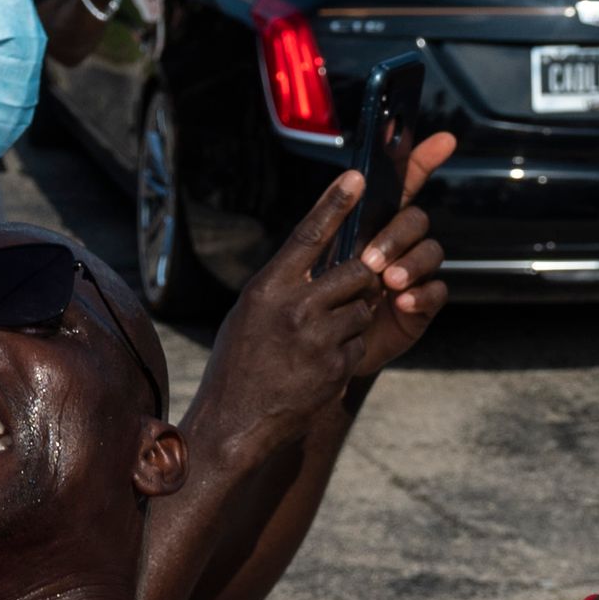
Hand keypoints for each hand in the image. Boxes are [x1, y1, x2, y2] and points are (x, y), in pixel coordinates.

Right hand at [191, 132, 453, 461]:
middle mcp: (296, 310)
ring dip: (351, 318)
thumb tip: (317, 260)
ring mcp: (319, 340)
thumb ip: (282, 284)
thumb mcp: (249, 312)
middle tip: (340, 294)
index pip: (308, 235)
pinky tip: (316, 366)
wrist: (235, 422)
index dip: (335, 202)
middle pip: (357, 271)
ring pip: (363, 308)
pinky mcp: (337, 367)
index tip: (357, 176)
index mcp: (268, 289)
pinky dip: (345, 350)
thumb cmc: (238, 362)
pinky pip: (358, 343)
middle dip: (360, 279)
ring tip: (317, 339)